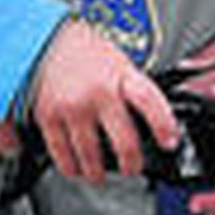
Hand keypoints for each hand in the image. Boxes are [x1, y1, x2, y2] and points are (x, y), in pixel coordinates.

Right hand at [29, 20, 179, 184]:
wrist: (44, 39)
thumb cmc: (85, 52)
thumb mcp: (119, 62)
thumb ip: (133, 88)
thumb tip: (151, 118)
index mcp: (122, 75)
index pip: (149, 101)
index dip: (163, 124)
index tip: (170, 142)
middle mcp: (98, 93)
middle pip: (123, 141)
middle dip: (132, 163)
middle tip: (133, 168)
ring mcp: (73, 107)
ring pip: (90, 155)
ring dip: (97, 172)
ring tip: (99, 175)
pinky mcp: (48, 117)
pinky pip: (61, 153)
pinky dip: (70, 167)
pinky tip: (74, 168)